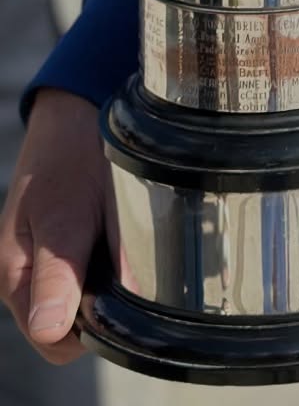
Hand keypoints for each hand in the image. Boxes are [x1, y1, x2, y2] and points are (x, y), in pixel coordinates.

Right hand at [0, 89, 110, 363]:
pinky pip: (88, 273)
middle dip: (103, 304)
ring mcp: (43, 261)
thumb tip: (51, 331)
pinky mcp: (61, 246)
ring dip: (108, 282)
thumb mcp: (68, 212)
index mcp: (14, 275)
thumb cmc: (70, 156)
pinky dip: (107, 262)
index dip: (92, 329)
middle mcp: (24, 275)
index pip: (54, 341)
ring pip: (83, 299)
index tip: (122, 296)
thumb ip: (61, 270)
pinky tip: (118, 233)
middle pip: (71, 325)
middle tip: (128, 258)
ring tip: (122, 240)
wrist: (76, 113)